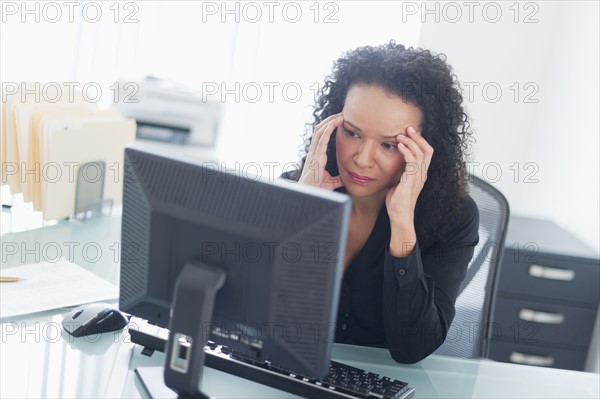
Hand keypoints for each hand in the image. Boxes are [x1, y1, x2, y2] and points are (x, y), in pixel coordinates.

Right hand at [299, 113, 344, 190]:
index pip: (322, 136)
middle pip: (320, 130)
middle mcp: (314, 152)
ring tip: (340, 115)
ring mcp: (314, 153)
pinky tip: (334, 123)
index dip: (329, 127)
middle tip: (341, 114)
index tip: (340, 121)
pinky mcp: (316, 157)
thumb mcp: (330, 182)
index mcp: (317, 155)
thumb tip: (346, 178)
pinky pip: (322, 139)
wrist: (309, 195)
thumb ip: (337, 179)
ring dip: (330, 121)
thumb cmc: (316, 189)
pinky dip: (328, 129)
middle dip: (330, 120)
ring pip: (320, 131)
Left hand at [385, 126, 433, 255]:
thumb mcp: (398, 183)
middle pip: (428, 149)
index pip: (426, 153)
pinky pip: (413, 161)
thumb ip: (399, 173)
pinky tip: (399, 146)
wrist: (399, 216)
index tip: (409, 133)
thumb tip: (391, 165)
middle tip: (408, 128)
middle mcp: (422, 174)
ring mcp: (419, 177)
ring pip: (421, 153)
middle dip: (419, 137)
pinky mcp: (412, 180)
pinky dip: (407, 151)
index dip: (420, 141)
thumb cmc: (397, 202)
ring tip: (401, 135)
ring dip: (411, 142)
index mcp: (420, 174)